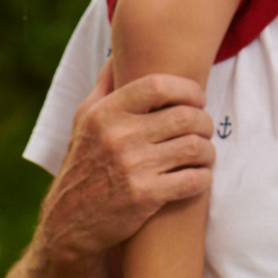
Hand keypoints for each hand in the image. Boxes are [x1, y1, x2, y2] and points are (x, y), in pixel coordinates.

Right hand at [41, 65, 214, 265]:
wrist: (69, 222)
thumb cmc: (82, 165)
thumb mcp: (82, 120)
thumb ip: (103, 86)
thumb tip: (117, 55)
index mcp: (105, 113)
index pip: (157, 85)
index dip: (187, 89)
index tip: (197, 98)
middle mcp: (119, 137)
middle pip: (184, 116)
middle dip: (204, 122)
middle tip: (204, 129)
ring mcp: (133, 167)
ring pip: (194, 147)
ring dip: (208, 151)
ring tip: (205, 153)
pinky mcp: (145, 197)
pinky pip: (193, 180)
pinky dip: (204, 177)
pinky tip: (199, 176)